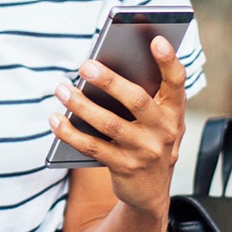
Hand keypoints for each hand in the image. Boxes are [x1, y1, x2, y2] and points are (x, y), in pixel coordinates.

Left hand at [48, 36, 188, 213]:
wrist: (151, 192)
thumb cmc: (149, 140)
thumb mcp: (157, 120)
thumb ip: (143, 96)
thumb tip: (103, 68)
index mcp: (173, 111)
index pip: (176, 82)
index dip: (168, 61)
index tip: (157, 39)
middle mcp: (164, 130)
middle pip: (136, 100)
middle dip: (110, 81)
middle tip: (86, 65)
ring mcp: (145, 151)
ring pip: (109, 124)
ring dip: (81, 105)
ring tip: (62, 88)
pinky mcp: (124, 168)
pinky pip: (93, 147)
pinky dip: (71, 132)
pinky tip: (55, 119)